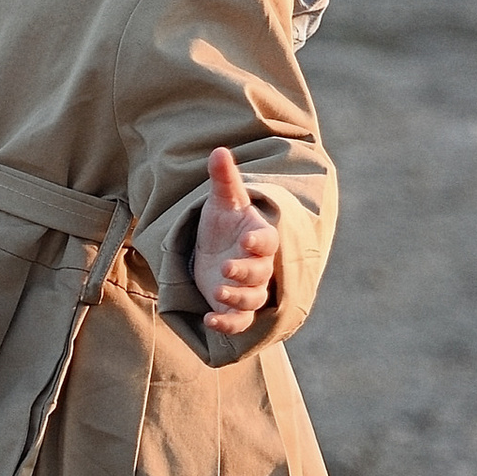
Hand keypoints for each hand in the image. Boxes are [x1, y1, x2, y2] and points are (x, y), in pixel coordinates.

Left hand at [192, 147, 279, 337]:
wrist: (216, 249)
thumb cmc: (224, 223)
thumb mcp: (222, 200)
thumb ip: (224, 179)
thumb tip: (218, 151)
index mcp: (259, 237)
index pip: (267, 242)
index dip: (258, 242)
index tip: (245, 239)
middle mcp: (258, 266)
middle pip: (260, 273)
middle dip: (245, 273)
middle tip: (226, 268)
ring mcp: (249, 288)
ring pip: (252, 299)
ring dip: (237, 299)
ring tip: (217, 293)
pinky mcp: (236, 308)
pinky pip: (239, 321)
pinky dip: (228, 324)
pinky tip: (209, 321)